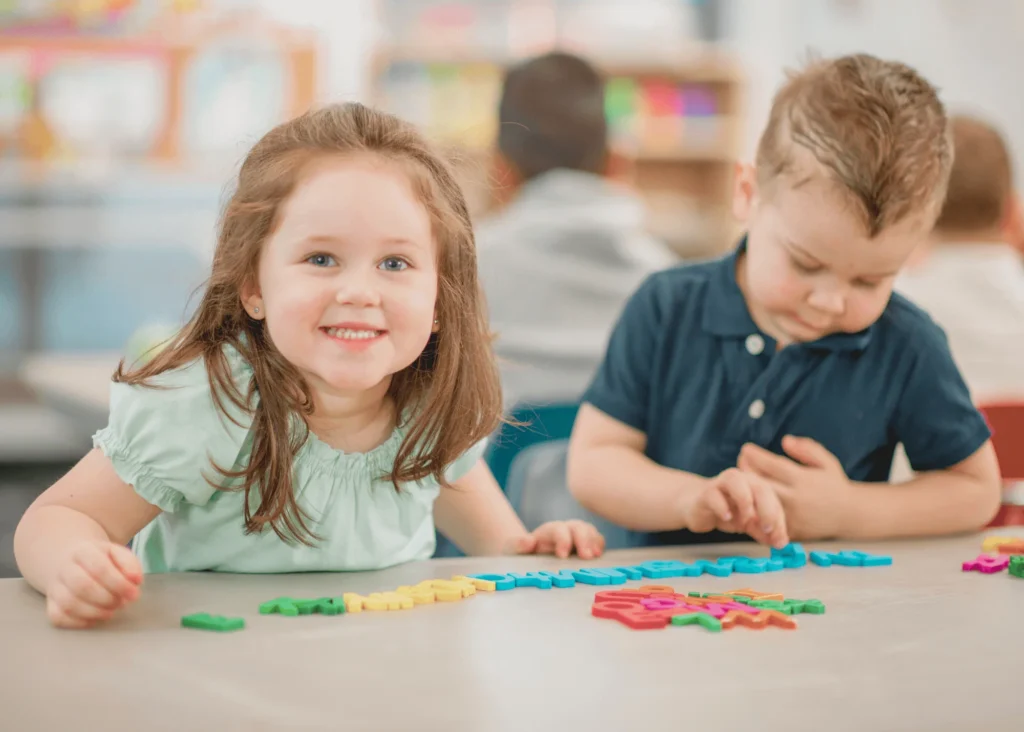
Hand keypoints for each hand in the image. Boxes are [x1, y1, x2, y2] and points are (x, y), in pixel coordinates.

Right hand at [46, 540, 142, 628]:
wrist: (71, 560)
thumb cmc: (100, 560)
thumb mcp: (117, 553)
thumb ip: (130, 564)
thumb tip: (136, 580)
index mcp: (83, 552)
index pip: (100, 568)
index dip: (119, 584)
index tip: (134, 594)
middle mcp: (65, 569)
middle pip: (82, 586)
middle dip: (107, 599)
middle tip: (121, 603)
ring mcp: (55, 587)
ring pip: (69, 604)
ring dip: (95, 612)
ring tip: (111, 610)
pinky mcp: (50, 604)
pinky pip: (59, 617)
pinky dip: (79, 622)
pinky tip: (95, 618)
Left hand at [508, 520, 605, 558]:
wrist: (532, 550)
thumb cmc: (525, 550)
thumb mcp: (516, 548)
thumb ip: (520, 544)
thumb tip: (527, 542)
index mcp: (549, 530)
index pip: (558, 530)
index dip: (562, 540)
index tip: (562, 555)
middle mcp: (565, 529)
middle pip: (577, 527)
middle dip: (582, 540)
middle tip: (586, 556)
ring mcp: (576, 534)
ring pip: (588, 530)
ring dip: (593, 541)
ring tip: (594, 555)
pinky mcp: (585, 543)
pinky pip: (596, 539)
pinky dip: (599, 545)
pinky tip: (598, 555)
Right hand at [681, 468, 788, 547]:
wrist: (698, 508)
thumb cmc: (728, 513)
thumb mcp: (750, 524)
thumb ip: (765, 532)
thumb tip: (781, 543)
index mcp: (757, 486)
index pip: (773, 500)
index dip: (779, 520)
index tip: (779, 540)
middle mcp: (742, 479)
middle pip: (760, 488)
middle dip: (767, 510)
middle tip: (768, 529)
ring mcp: (722, 483)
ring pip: (736, 482)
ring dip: (745, 502)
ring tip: (746, 521)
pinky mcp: (706, 492)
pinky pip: (714, 495)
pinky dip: (722, 507)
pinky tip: (726, 518)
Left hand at [738, 436, 853, 539]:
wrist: (849, 516)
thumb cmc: (834, 485)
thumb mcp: (826, 462)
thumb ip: (807, 449)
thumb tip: (785, 440)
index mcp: (804, 480)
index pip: (773, 465)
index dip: (756, 456)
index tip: (746, 448)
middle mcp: (796, 499)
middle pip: (761, 484)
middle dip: (746, 471)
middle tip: (740, 462)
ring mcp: (791, 517)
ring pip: (759, 502)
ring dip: (747, 490)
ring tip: (741, 480)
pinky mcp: (789, 531)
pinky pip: (766, 520)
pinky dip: (754, 509)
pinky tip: (747, 499)